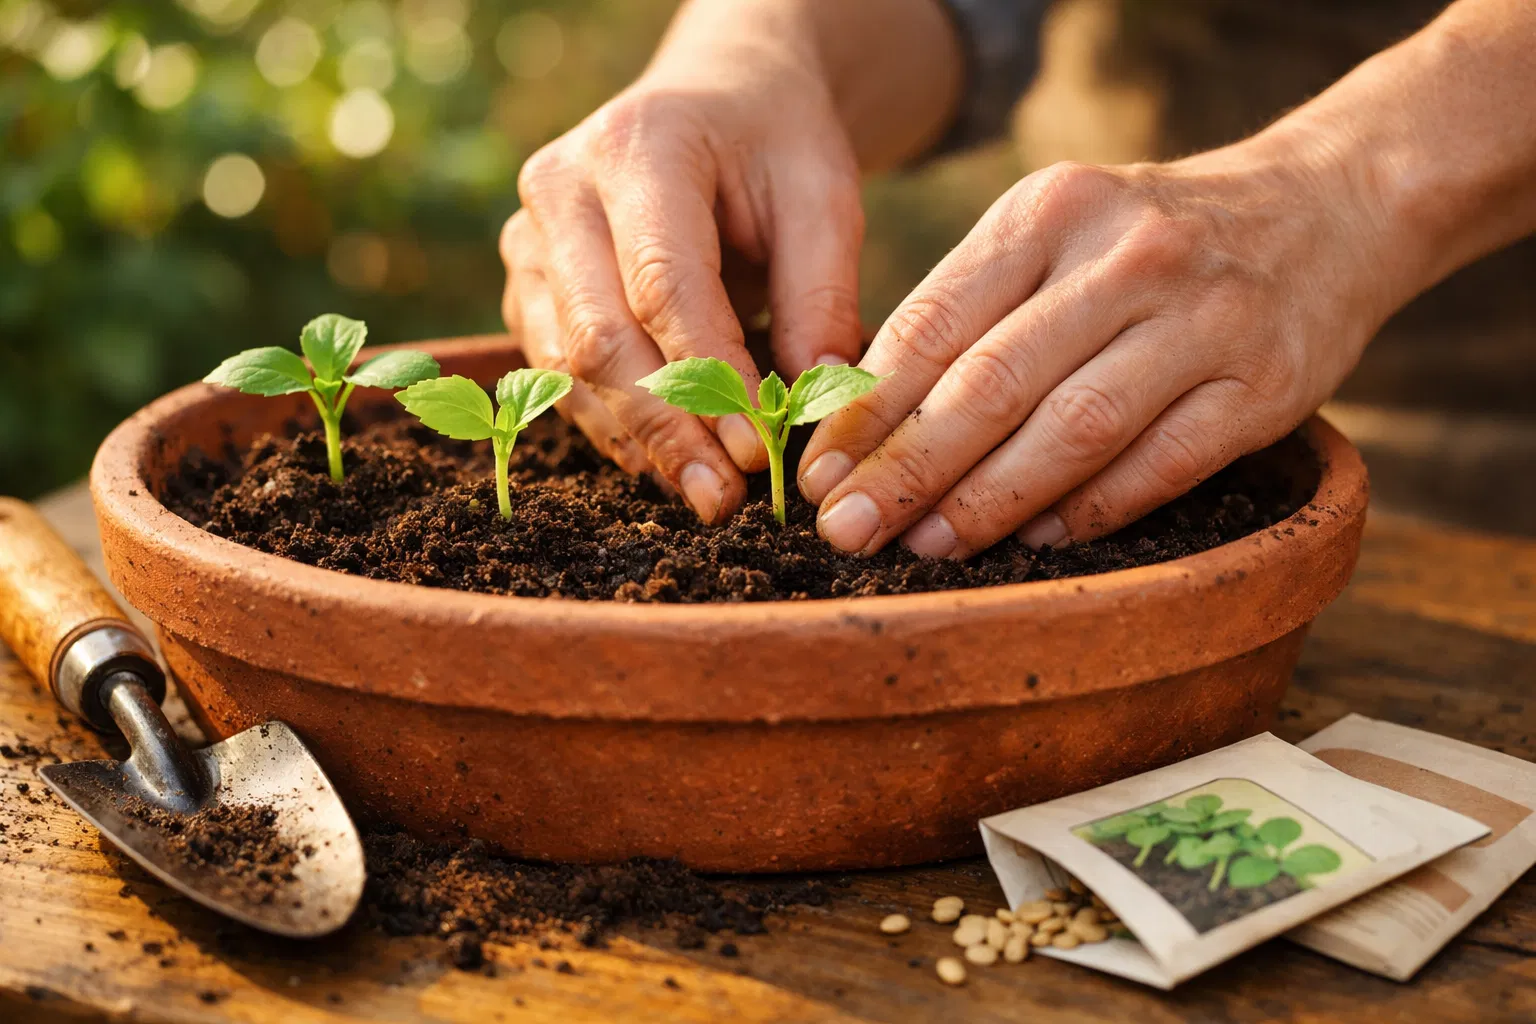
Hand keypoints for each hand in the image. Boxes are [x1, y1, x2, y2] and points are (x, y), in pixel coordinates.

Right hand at [500, 1, 865, 522]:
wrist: (713, 102)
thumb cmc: (774, 145)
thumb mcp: (824, 195)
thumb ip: (822, 294)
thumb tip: (811, 405)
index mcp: (637, 147)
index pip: (662, 285)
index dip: (707, 379)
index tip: (754, 451)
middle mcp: (561, 191)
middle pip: (598, 337)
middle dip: (664, 428)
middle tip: (722, 497)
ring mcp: (530, 243)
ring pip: (567, 369)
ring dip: (638, 441)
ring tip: (706, 492)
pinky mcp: (530, 290)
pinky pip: (559, 378)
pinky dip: (617, 427)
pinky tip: (671, 461)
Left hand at [798, 147, 1395, 557]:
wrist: (1325, 208)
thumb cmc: (1151, 240)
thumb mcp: (1056, 233)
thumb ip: (971, 309)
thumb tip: (865, 421)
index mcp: (1051, 212)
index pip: (934, 321)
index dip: (867, 409)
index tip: (817, 474)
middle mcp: (1126, 256)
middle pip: (993, 381)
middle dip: (908, 467)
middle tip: (848, 530)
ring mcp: (1203, 320)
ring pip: (1075, 427)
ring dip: (989, 500)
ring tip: (927, 544)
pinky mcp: (1265, 384)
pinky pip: (1161, 464)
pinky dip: (1091, 509)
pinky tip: (1035, 539)